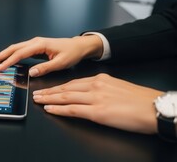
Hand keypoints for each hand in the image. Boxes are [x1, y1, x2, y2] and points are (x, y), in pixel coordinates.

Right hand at [0, 36, 102, 76]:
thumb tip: (31, 72)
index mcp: (40, 44)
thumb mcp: (61, 63)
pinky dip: (10, 54)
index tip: (0, 68)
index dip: (8, 61)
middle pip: (13, 48)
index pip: (20, 54)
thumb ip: (45, 68)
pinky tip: (5, 57)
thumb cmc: (71, 53)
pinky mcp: (35, 47)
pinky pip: (20, 50)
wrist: (78, 46)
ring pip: (15, 48)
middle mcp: (35, 42)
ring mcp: (34, 44)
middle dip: (0, 55)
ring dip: (3, 54)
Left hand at [33, 73, 163, 133]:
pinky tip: (49, 109)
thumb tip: (92, 95)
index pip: (74, 82)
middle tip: (37, 93)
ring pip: (66, 97)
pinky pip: (72, 110)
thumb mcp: (119, 88)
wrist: (155, 108)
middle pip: (66, 88)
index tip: (50, 88)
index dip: (59, 86)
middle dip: (50, 91)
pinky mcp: (97, 112)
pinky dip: (58, 109)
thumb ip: (103, 89)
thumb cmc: (140, 101)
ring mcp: (95, 98)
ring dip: (49, 99)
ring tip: (38, 100)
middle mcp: (96, 86)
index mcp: (101, 79)